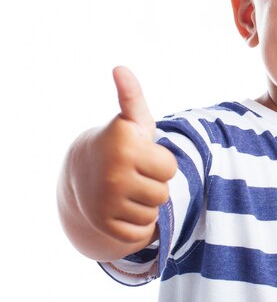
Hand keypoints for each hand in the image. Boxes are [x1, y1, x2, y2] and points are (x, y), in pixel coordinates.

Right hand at [73, 66, 176, 245]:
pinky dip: (137, 225)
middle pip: (163, 193)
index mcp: (125, 147)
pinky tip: (123, 209)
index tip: (143, 156)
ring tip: (128, 190)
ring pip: (152, 213)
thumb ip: (132, 96)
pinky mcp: (104, 225)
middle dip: (154, 185)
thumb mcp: (130, 121)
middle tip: (135, 175)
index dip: (161, 163)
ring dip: (146, 205)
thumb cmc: (119, 144)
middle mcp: (113, 175)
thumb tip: (120, 68)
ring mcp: (106, 202)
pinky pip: (140, 233)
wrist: (82, 174)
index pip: (170, 168)